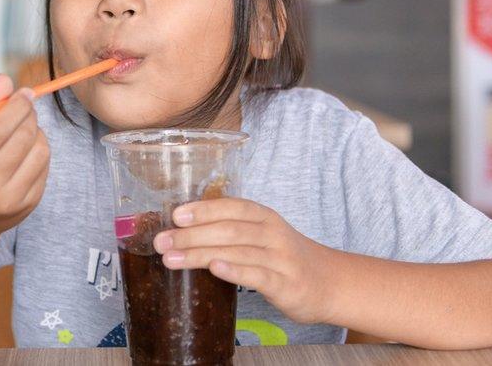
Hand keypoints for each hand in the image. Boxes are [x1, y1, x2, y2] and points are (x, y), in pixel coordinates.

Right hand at [0, 74, 49, 239]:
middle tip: (26, 107)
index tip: (25, 92)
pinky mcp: (28, 206)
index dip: (16, 105)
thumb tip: (4, 79)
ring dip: (37, 132)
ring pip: (39, 151)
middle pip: (21, 138)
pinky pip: (45, 167)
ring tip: (25, 130)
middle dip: (29, 115)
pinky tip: (27, 151)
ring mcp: (9, 201)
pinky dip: (40, 151)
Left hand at [152, 198, 333, 323]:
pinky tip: (214, 268)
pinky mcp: (286, 284)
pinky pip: (257, 275)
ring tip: (171, 258)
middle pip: (228, 229)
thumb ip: (229, 230)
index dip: (203, 209)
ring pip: (236, 251)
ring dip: (200, 254)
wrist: (330, 283)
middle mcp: (272, 233)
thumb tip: (181, 230)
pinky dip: (234, 270)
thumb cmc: (284, 257)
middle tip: (161, 242)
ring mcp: (280, 258)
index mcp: (264, 216)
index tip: (175, 215)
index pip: (231, 206)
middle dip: (190, 235)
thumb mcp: (262, 235)